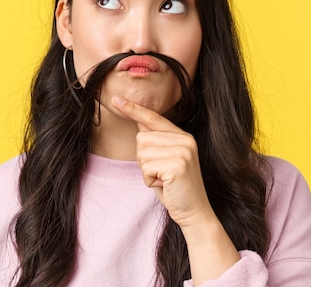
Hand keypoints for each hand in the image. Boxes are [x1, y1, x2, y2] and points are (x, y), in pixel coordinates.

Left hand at [111, 96, 213, 228]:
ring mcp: (182, 152)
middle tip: (162, 174)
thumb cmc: (176, 188)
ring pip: (142, 153)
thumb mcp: (165, 160)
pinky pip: (146, 168)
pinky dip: (150, 180)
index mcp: (183, 136)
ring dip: (147, 171)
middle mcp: (184, 140)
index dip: (134, 109)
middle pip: (141, 139)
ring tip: (164, 179)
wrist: (194, 211)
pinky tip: (165, 185)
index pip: (153, 118)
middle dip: (144, 160)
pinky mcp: (177, 165)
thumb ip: (156, 141)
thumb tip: (140, 121)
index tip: (116, 99)